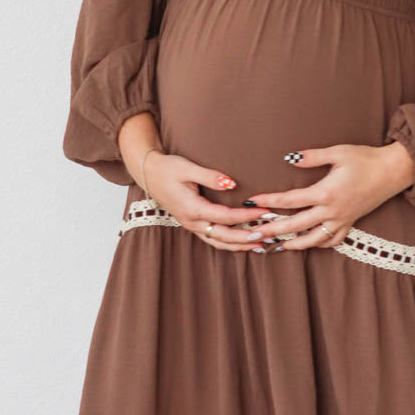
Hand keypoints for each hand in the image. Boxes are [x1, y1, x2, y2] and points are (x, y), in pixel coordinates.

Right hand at [143, 151, 273, 255]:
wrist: (148, 173)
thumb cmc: (167, 168)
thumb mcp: (188, 168)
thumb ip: (210, 177)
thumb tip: (231, 184)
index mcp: (192, 208)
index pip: (225, 217)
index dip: (246, 216)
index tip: (264, 212)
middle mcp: (192, 221)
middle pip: (223, 236)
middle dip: (246, 238)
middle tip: (267, 236)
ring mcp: (191, 225)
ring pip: (218, 242)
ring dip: (239, 245)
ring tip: (260, 245)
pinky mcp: (192, 224)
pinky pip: (212, 239)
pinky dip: (229, 243)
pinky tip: (242, 242)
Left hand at [206, 142, 414, 253]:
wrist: (394, 171)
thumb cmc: (366, 159)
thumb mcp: (338, 152)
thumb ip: (311, 157)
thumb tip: (289, 158)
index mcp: (326, 192)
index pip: (290, 200)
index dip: (269, 201)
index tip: (251, 202)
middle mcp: (332, 211)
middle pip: (296, 225)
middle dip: (273, 231)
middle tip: (253, 236)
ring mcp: (342, 220)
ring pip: (313, 240)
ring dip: (293, 244)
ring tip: (276, 246)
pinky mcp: (351, 222)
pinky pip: (332, 240)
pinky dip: (318, 244)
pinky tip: (308, 243)